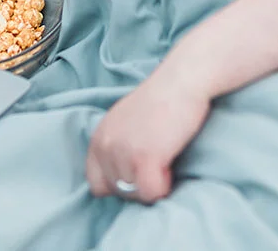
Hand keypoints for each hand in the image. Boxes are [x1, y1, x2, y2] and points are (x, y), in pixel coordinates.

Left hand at [85, 73, 210, 203]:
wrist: (180, 82)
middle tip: (157, 162)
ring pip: (136, 194)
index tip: (137, 172)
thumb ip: (116, 145)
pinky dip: (163, 187)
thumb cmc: (160, 100)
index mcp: (98, 137)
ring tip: (165, 160)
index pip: (97, 183)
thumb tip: (122, 176)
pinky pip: (151, 193)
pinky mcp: (144, 157)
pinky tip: (169, 168)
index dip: (119, 183)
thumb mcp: (125, 121)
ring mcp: (123, 152)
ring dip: (152, 183)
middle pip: (118, 191)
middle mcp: (105, 145)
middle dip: (138, 183)